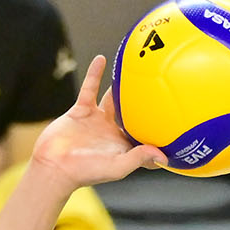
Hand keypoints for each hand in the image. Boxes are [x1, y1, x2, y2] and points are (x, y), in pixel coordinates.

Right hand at [31, 56, 165, 190]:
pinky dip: (95, 74)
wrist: (54, 165)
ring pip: (113, 98)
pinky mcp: (81, 110)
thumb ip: (139, 158)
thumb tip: (164, 157)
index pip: (145, 137)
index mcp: (123, 146)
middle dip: (144, 103)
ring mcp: (97, 119)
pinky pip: (90, 88)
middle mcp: (112, 131)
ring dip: (122, 85)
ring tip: (134, 68)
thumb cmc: (86, 172)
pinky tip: (103, 58)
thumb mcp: (117, 167)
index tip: (175, 121)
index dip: (158, 131)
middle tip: (160, 85)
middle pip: (132, 113)